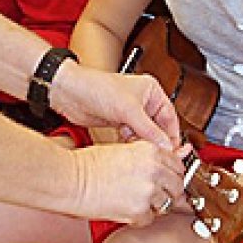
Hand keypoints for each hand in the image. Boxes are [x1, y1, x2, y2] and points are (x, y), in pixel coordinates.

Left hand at [50, 62, 180, 150]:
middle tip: (155, 154)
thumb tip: (165, 145)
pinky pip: (131, 137)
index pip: (170, 117)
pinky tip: (125, 143)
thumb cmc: (97, 87)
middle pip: (157, 128)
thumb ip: (149, 129)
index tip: (172, 151)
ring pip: (143, 135)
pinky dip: (129, 142)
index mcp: (151, 91)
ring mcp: (130, 113)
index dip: (171, 135)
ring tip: (136, 146)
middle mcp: (142, 101)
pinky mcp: (118, 122)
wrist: (70, 93)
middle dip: (154, 140)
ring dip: (140, 142)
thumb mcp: (128, 109)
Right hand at [71, 138, 185, 224]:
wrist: (71, 180)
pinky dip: (140, 218)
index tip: (167, 179)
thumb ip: (152, 156)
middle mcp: (154, 170)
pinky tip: (126, 208)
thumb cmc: (90, 163)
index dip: (172, 173)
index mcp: (151, 151)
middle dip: (168, 191)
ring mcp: (148, 192)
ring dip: (155, 205)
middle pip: (178, 186)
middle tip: (152, 193)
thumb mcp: (124, 151)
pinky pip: (150, 219)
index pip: (178, 165)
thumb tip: (182, 154)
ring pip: (167, 205)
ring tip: (134, 199)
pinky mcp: (139, 212)